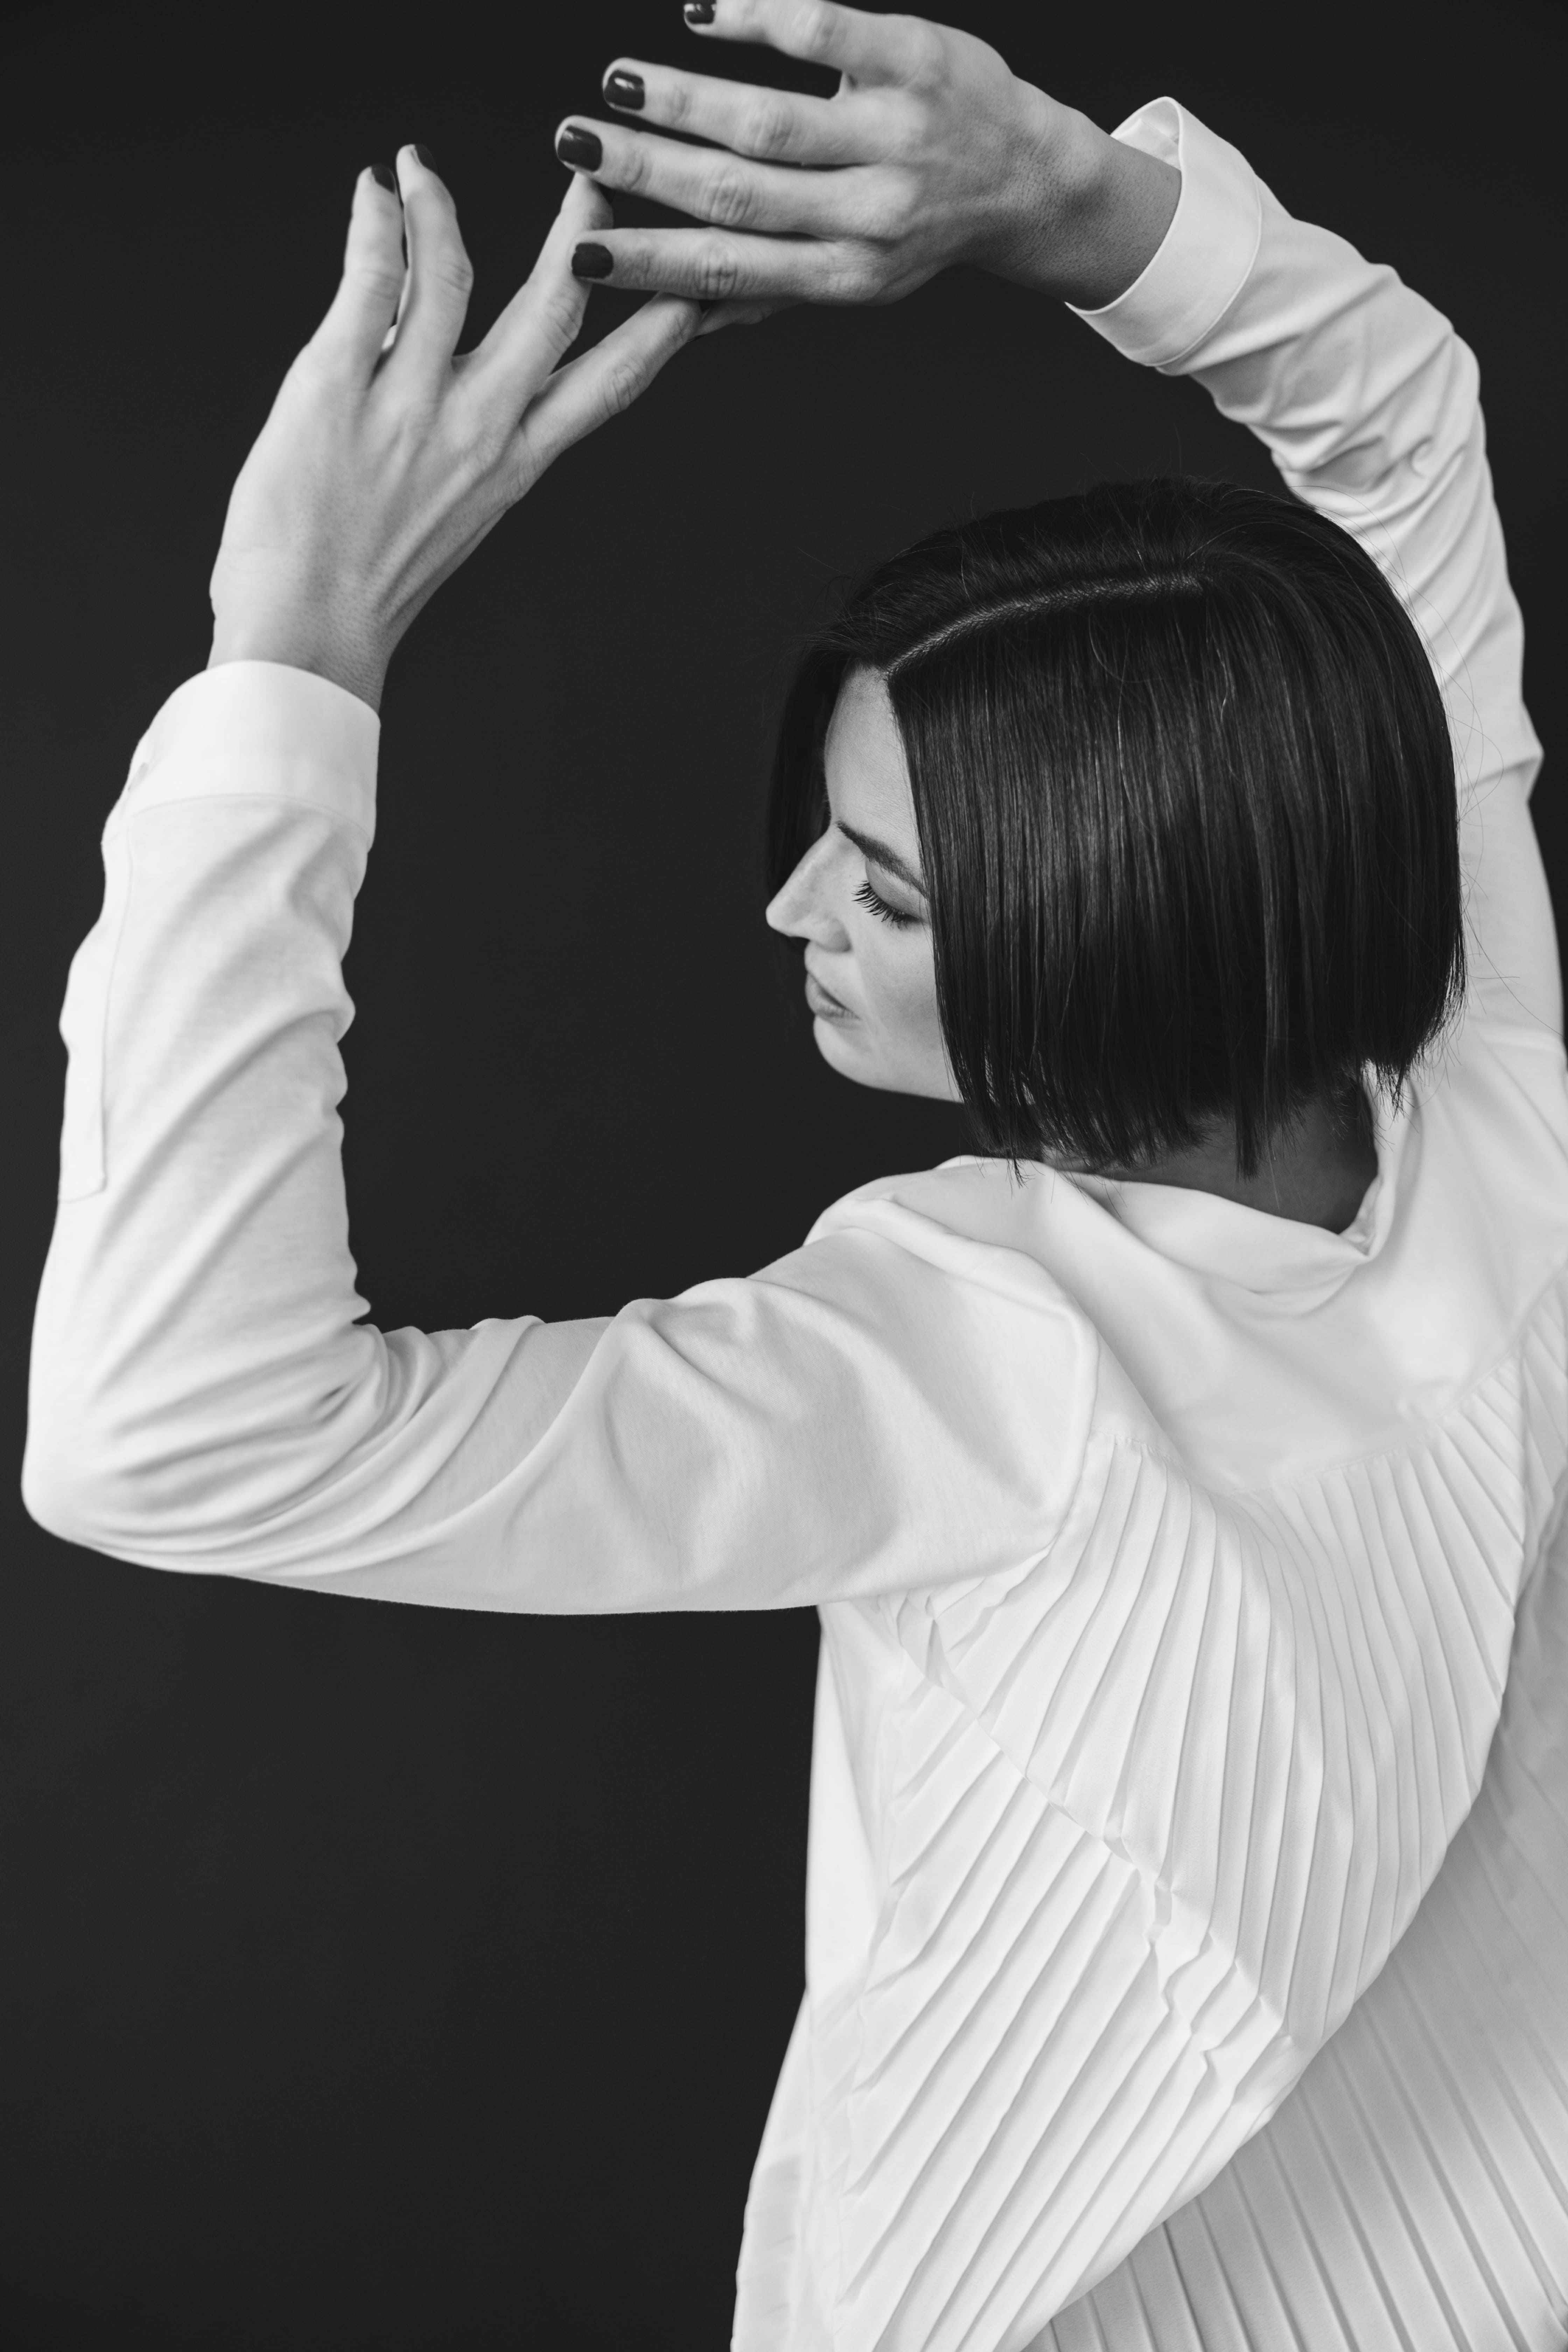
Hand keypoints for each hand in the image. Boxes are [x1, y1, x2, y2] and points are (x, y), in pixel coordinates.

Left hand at [208, 149, 699, 710]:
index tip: (683, 277)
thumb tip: (431, 347)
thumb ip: (455, 428)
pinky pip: (371, 282)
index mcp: (513, 466)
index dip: (654, 325)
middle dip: (578, 233)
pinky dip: (375, 225)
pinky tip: (372, 195)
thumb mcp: (444, 509)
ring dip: (441, 205)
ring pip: (453, 276)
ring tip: (420, 168)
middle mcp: (477, 431)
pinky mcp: (336, 387)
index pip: (606, 384)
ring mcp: (409, 407)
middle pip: (552, 311)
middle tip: (592, 175)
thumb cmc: (363, 589)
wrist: (304, 640)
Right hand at [553, 1, 1178, 326]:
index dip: (652, 262)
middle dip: (646, 169)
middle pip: (739, 193)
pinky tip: (701, 14)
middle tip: (573, 143)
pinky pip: (826, 32)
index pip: (733, 268)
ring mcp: (898, 136)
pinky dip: (756, 20)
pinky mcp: (919, 61)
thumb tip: (677, 319)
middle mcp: (873, 213)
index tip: (583, 251)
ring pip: (772, 119)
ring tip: (617, 84)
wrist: (1032, 182)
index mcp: (847, 272)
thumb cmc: (924, 228)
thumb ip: (770, 289)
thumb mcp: (854, 277)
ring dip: (683, 99)